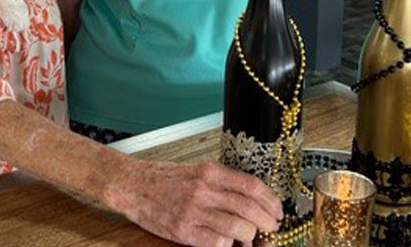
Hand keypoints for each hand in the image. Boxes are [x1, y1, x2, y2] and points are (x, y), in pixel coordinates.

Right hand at [105, 159, 282, 246]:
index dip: (271, 201)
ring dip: (250, 236)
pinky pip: (217, 243)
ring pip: (238, 228)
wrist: (132, 185)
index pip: (252, 186)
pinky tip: (227, 243)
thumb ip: (223, 183)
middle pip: (249, 208)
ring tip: (250, 238)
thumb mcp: (198, 170)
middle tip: (271, 228)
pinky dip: (228, 245)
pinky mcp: (183, 231)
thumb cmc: (165, 179)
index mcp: (210, 172)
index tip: (277, 210)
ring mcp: (194, 211)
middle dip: (267, 222)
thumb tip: (251, 201)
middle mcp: (204, 190)